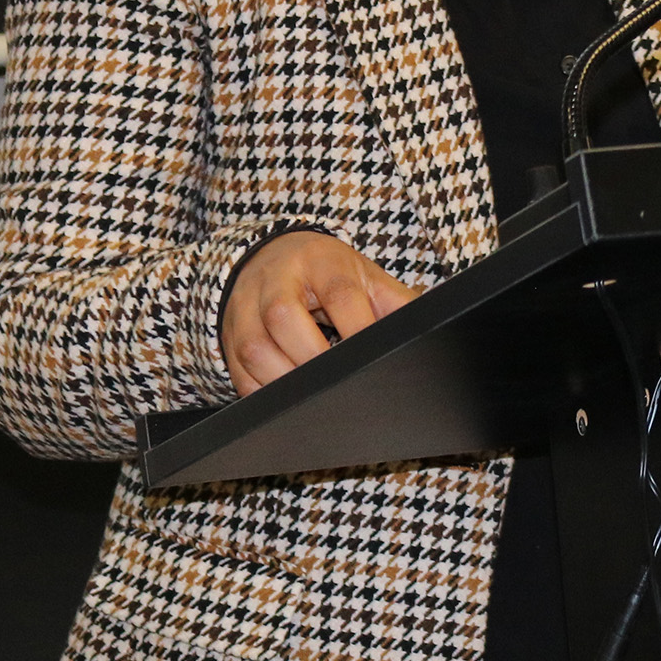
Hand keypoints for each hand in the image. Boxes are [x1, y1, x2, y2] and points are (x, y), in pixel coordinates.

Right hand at [222, 231, 415, 395]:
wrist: (270, 257)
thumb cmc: (326, 272)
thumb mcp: (363, 276)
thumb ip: (396, 302)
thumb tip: (431, 328)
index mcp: (319, 260)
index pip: (339, 292)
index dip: (357, 326)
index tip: (373, 356)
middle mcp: (276, 279)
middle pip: (283, 316)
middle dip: (313, 357)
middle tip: (339, 383)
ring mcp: (246, 307)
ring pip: (254, 347)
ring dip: (285, 379)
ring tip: (313, 396)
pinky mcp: (229, 336)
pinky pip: (238, 373)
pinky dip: (262, 393)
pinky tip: (287, 403)